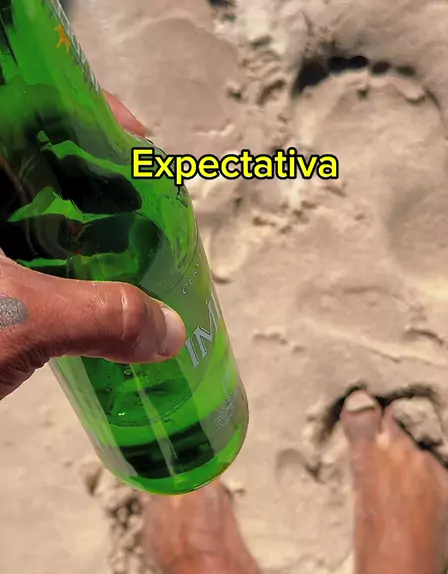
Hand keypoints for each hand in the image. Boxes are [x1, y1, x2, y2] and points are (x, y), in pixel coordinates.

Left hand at [0, 93, 185, 400]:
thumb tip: (168, 329)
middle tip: (142, 203)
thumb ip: (102, 318)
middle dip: (92, 177)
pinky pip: (16, 257)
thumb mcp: (20, 322)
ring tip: (128, 251)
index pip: (25, 109)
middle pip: (33, 161)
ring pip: (24, 213)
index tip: (135, 141)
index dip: (83, 112)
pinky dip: (54, 269)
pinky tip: (90, 293)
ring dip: (77, 229)